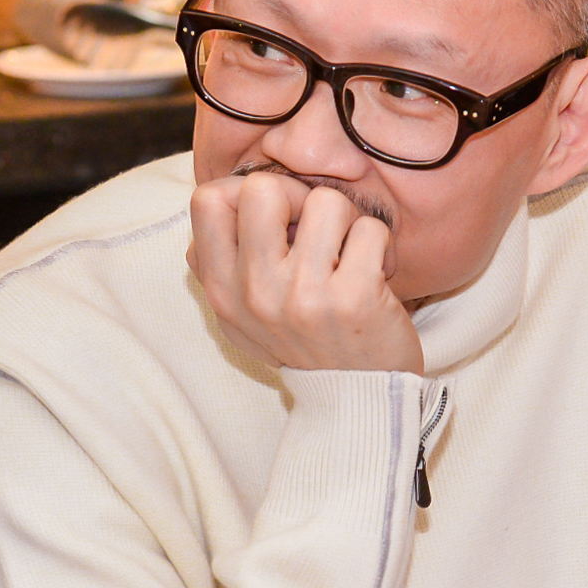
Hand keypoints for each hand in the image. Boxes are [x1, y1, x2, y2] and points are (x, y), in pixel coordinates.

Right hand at [188, 172, 423, 371]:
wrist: (355, 399)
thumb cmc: (303, 344)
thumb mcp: (241, 316)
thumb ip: (222, 262)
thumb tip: (225, 197)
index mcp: (223, 290)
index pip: (207, 200)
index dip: (244, 191)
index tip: (274, 216)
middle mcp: (256, 292)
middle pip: (262, 188)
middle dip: (298, 194)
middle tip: (317, 226)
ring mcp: (306, 295)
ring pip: (326, 201)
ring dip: (347, 220)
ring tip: (349, 252)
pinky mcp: (355, 297)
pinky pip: (371, 229)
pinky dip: (380, 245)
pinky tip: (375, 271)